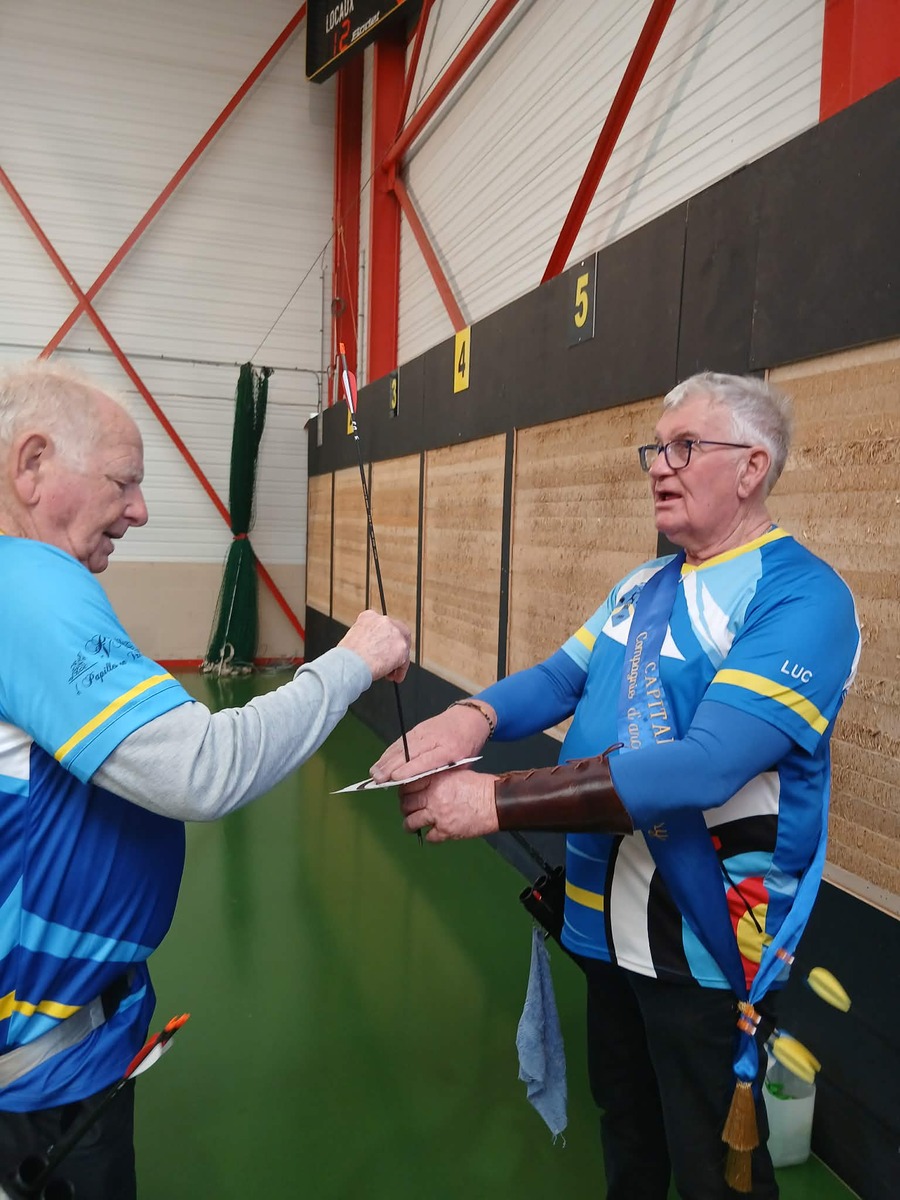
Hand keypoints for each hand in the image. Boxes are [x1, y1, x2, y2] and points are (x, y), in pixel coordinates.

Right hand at [338, 610, 410, 682]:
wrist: (349, 664)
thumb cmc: (346, 657)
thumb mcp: (353, 638)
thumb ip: (367, 638)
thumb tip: (373, 648)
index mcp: (369, 617)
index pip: (383, 626)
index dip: (385, 639)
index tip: (383, 648)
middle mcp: (383, 621)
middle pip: (398, 632)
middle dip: (395, 647)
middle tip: (392, 659)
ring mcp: (394, 633)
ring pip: (402, 647)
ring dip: (398, 660)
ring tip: (390, 673)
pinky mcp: (401, 647)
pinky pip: (404, 660)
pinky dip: (401, 669)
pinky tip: (395, 676)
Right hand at [370, 702, 495, 782]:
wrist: (469, 718)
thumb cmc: (468, 745)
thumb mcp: (464, 764)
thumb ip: (445, 775)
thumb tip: (423, 789)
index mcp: (450, 750)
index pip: (426, 760)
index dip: (409, 769)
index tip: (395, 778)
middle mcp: (434, 739)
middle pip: (409, 753)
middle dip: (391, 766)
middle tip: (377, 779)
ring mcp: (424, 732)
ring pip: (402, 746)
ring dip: (386, 759)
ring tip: (374, 772)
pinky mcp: (417, 728)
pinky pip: (401, 741)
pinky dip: (389, 751)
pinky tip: (381, 761)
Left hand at [400, 768, 498, 842]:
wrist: (494, 802)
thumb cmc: (478, 786)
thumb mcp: (453, 773)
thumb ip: (435, 778)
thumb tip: (421, 784)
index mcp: (434, 781)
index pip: (407, 786)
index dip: (403, 791)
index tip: (404, 794)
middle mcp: (432, 797)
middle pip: (407, 804)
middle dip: (405, 808)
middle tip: (407, 809)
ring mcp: (437, 815)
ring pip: (411, 822)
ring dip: (409, 824)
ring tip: (410, 825)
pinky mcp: (445, 830)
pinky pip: (429, 837)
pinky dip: (429, 836)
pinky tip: (433, 832)